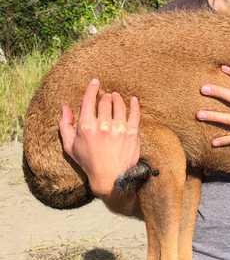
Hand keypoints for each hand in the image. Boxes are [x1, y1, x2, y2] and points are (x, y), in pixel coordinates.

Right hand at [59, 79, 140, 196]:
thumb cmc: (88, 162)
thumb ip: (65, 125)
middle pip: (105, 101)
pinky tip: (133, 99)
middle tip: (106, 95)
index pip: (89, 101)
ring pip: (119, 105)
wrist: (111, 178)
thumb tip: (64, 106)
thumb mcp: (69, 146)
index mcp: (86, 127)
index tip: (95, 81)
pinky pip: (135, 114)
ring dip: (117, 98)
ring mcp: (119, 129)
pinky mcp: (132, 133)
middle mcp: (103, 126)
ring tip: (116, 96)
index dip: (92, 88)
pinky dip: (134, 104)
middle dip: (105, 96)